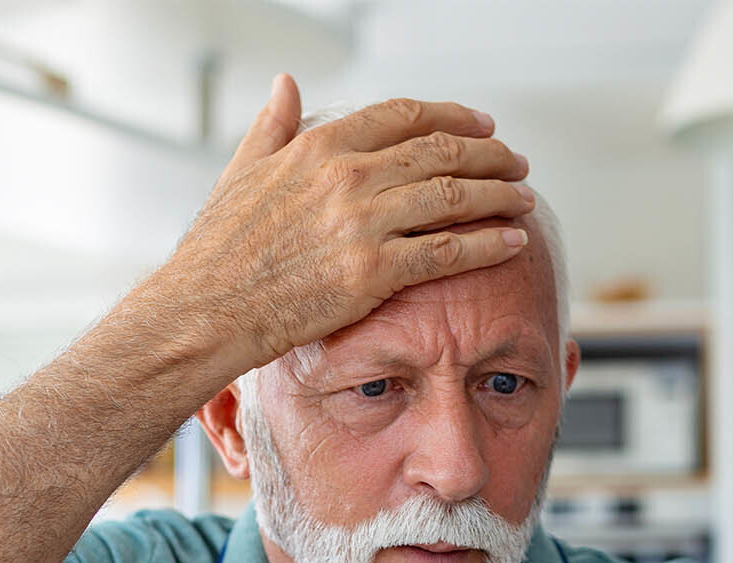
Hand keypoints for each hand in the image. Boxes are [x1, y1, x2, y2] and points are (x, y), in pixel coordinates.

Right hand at [147, 73, 535, 369]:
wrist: (208, 309)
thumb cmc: (218, 250)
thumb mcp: (241, 171)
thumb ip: (273, 125)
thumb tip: (287, 84)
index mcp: (319, 146)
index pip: (405, 116)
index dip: (453, 118)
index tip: (480, 126)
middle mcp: (347, 176)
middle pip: (441, 151)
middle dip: (489, 154)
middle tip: (515, 162)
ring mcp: (363, 224)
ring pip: (453, 196)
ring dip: (498, 194)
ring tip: (523, 197)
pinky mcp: (373, 272)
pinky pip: (448, 250)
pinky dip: (488, 242)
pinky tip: (512, 240)